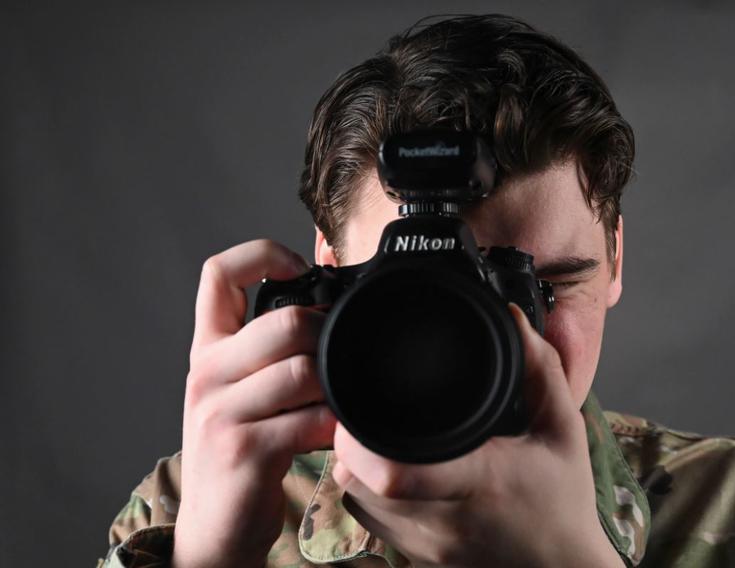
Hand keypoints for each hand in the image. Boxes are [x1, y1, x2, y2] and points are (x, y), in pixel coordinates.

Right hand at [173, 239, 336, 567]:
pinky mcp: (242, 448)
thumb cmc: (241, 453)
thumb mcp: (242, 392)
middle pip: (284, 321)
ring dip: (334, 389)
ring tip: (332, 406)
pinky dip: (333, 426)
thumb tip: (327, 298)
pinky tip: (330, 435)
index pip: (218, 273)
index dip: (263, 254)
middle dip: (327, 338)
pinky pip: (309, 419)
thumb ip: (271, 350)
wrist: (215, 527)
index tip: (298, 268)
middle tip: (338, 361)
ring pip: (303, 369)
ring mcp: (220, 411)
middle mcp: (206, 373)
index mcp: (208, 351)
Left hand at [332, 304, 624, 567]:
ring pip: (354, 497)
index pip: (396, 473)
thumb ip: (541, 370)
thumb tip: (512, 317)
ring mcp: (421, 545)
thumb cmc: (563, 503)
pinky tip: (389, 461)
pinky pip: (366, 516)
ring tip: (375, 429)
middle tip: (363, 402)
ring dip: (354, 460)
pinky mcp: (412, 557)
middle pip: (358, 479)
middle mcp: (440, 521)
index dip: (362, 439)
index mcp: (477, 484)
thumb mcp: (563, 430)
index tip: (360, 401)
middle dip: (349, 437)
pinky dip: (365, 484)